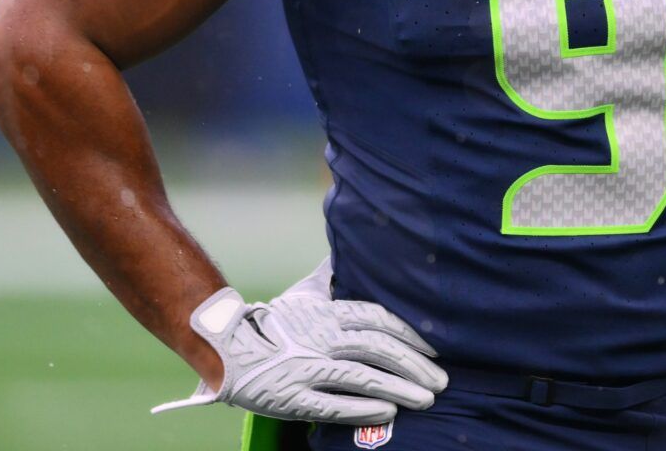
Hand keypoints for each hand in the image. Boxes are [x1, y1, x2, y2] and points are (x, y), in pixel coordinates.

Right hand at [152, 261, 446, 424]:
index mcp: (328, 313)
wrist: (224, 346)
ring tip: (426, 399)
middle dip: (414, 365)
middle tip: (441, 381)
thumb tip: (344, 253)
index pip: (378, 319)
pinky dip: (363, 408)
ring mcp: (308, 368)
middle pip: (378, 348)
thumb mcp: (304, 293)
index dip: (409, 334)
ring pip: (362, 376)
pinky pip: (333, 404)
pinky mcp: (293, 396)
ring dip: (398, 388)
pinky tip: (389, 412)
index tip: (433, 349)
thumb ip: (330, 277)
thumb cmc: (270, 321)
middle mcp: (322, 338)